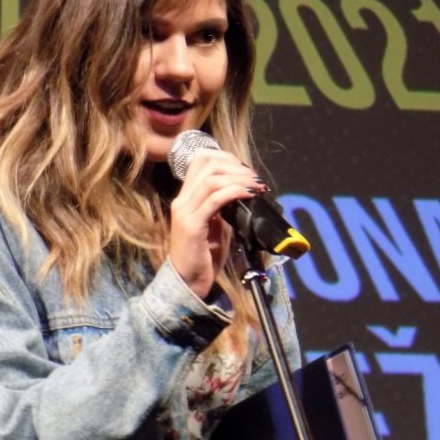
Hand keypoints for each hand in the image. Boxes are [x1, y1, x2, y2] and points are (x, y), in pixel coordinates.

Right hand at [167, 147, 265, 298]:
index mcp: (186, 197)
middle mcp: (182, 200)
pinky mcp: (192, 225)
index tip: (246, 170)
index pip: (200, 160)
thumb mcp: (216, 225)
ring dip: (239, 179)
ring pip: (212, 180)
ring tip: (256, 186)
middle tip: (255, 179)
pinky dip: (234, 192)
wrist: (188, 281)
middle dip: (236, 166)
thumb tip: (244, 191)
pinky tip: (248, 194)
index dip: (225, 158)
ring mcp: (185, 211)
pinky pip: (214, 199)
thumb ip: (224, 207)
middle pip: (207, 164)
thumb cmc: (203, 256)